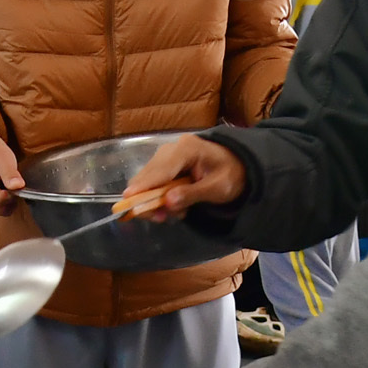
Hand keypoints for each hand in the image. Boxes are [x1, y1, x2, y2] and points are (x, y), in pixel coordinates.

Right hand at [120, 134, 245, 217]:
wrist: (237, 166)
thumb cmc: (231, 175)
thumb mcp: (218, 188)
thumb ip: (193, 194)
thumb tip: (168, 202)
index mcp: (188, 148)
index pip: (162, 168)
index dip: (145, 184)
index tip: (129, 198)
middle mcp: (171, 149)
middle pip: (148, 175)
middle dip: (149, 199)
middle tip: (162, 218)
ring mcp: (166, 156)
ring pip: (146, 181)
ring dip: (155, 201)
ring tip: (175, 213)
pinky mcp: (164, 166)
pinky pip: (152, 183)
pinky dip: (159, 198)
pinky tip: (174, 205)